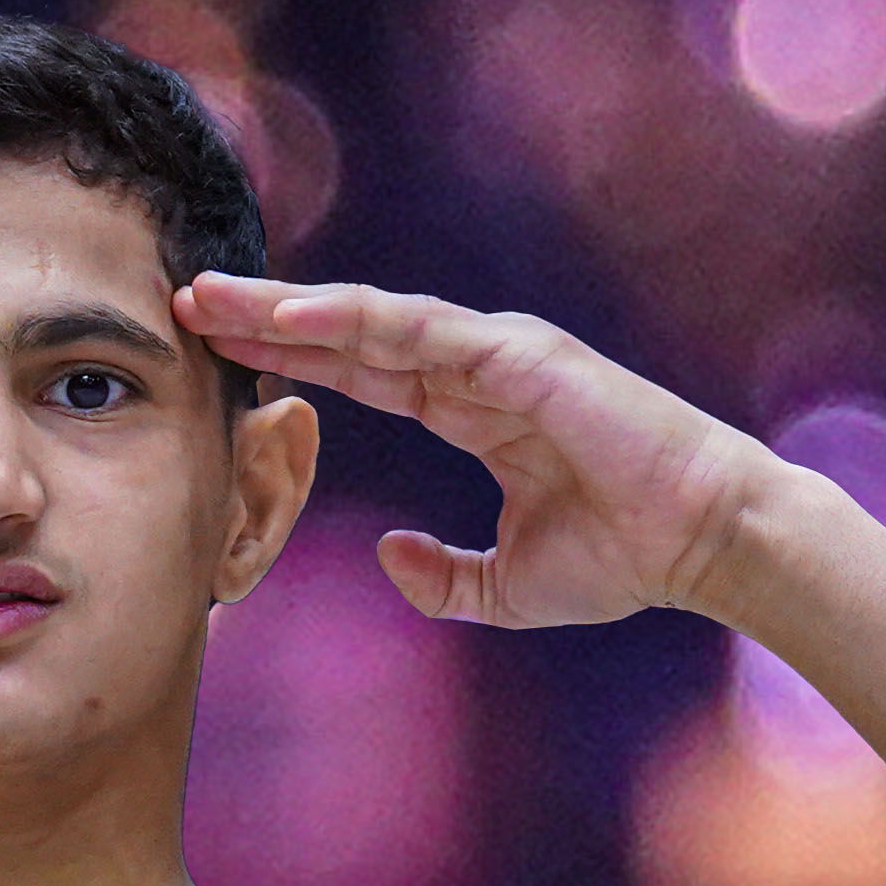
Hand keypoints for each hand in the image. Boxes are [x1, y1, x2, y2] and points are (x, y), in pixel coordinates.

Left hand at [175, 271, 787, 628]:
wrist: (702, 544)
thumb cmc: (623, 557)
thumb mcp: (505, 586)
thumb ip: (442, 577)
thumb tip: (386, 556)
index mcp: (470, 409)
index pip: (357, 371)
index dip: (286, 356)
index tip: (215, 349)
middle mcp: (476, 368)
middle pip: (348, 332)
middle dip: (264, 316)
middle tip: (182, 299)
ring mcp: (498, 355)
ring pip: (372, 318)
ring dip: (289, 306)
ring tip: (214, 298)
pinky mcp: (522, 357)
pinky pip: (421, 331)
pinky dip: (355, 320)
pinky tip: (293, 315)